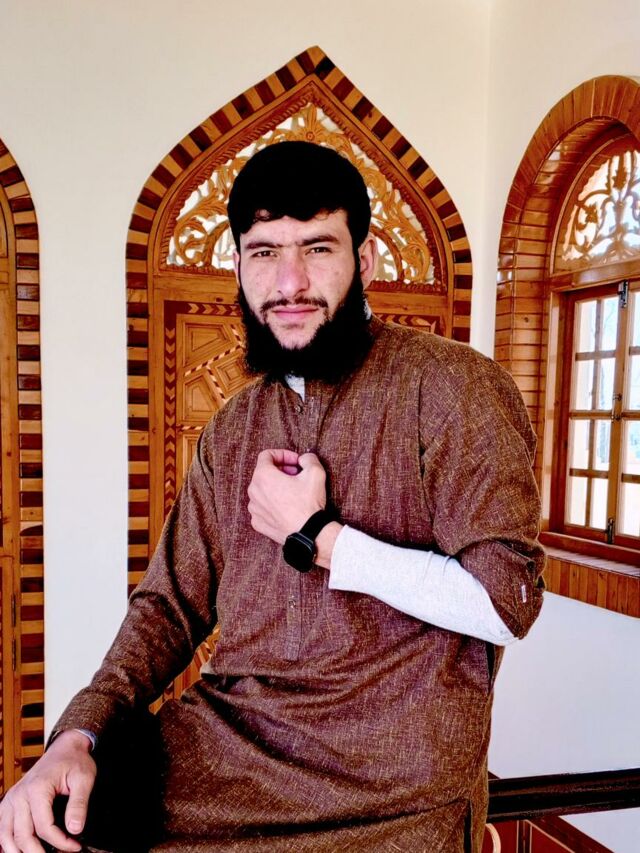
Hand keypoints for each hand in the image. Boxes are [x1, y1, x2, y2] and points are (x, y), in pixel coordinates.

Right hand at [0, 729, 95, 851]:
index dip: (60, 842)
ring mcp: (11, 799)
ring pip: (6, 837)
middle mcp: (19, 795)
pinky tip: (17, 850)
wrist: (64, 748)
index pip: (45, 827)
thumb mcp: (84, 779)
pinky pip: (0, 828)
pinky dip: (5, 843)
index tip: (75, 847)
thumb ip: (79, 804)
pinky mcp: (9, 802)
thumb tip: (75, 830)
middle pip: (23, 836)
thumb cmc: (74, 761)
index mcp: (37, 788)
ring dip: (19, 852)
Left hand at [247, 449, 326, 544]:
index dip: (283, 454)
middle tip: (296, 475)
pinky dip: (272, 504)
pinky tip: (286, 507)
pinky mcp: (257, 522)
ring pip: (261, 490)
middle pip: (263, 473)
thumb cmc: (309, 503)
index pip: (266, 455)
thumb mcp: (315, 473)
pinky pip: (262, 507)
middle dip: (280, 470)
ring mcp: (254, 509)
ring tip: (292, 492)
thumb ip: (308, 459)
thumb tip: (304, 459)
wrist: (309, 534)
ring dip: (275, 487)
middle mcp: (253, 491)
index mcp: (263, 476)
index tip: (295, 462)